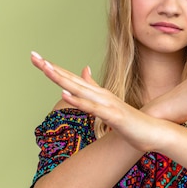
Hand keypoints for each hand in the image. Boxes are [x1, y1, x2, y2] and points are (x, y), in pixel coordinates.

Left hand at [31, 51, 163, 151]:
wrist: (153, 131)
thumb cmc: (131, 121)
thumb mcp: (110, 105)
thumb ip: (96, 89)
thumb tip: (84, 72)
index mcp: (98, 93)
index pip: (71, 78)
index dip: (53, 68)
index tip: (36, 58)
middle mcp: (100, 94)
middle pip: (71, 79)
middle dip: (51, 68)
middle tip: (33, 56)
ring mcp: (106, 104)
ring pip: (79, 90)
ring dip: (61, 79)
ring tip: (45, 68)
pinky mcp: (112, 116)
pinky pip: (92, 108)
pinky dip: (78, 100)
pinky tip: (65, 94)